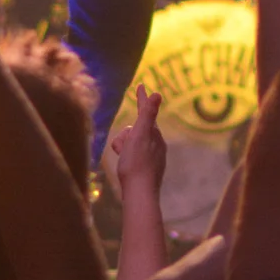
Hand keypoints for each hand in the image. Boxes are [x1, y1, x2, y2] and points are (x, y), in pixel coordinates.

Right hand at [107, 85, 166, 207]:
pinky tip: (125, 168)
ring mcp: (152, 156)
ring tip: (123, 159)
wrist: (140, 194)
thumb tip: (158, 93)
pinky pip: (133, 155)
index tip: (141, 86)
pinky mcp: (147, 169)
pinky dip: (126, 157)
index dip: (142, 98)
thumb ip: (147, 114)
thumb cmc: (136, 163)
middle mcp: (156, 144)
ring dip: (123, 147)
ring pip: (131, 143)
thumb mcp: (140, 135)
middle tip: (121, 149)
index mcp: (154, 134)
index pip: (147, 111)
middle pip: (134, 129)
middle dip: (125, 135)